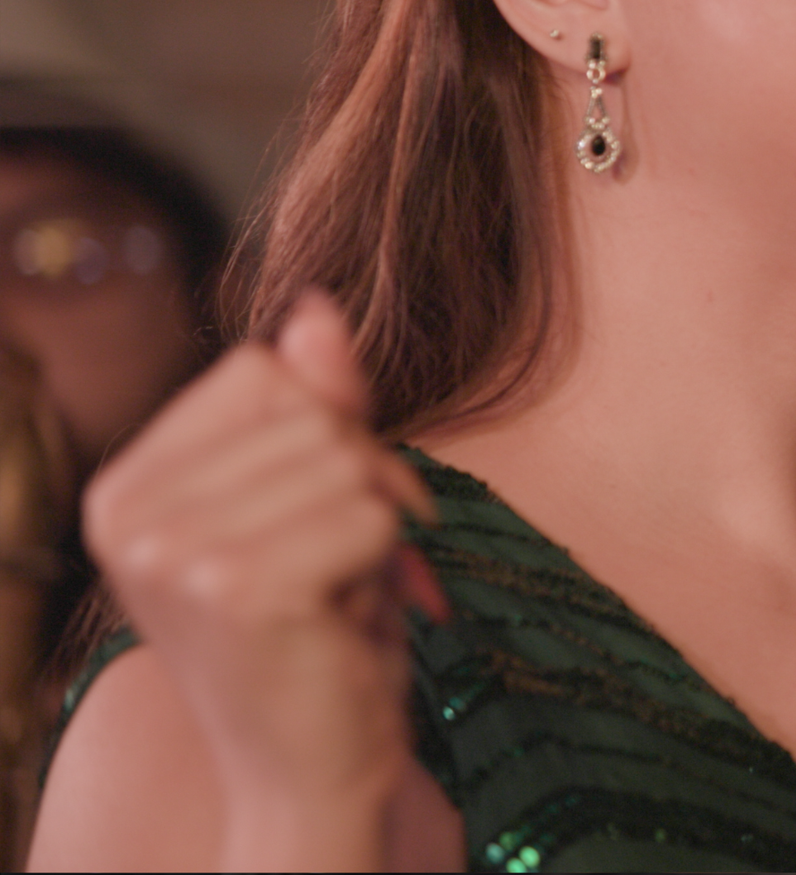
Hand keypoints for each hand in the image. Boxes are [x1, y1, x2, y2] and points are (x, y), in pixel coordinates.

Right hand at [81, 292, 443, 869]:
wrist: (309, 766)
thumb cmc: (316, 631)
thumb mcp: (308, 499)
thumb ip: (313, 403)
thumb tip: (319, 308)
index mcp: (127, 485)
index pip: (261, 370)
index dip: (326, 424)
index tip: (327, 503)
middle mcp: (130, 514)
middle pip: (309, 411)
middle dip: (363, 477)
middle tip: (346, 562)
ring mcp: (174, 551)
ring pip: (347, 460)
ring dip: (377, 524)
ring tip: (341, 591)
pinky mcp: (237, 589)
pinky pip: (371, 516)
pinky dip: (388, 563)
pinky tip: (348, 617)